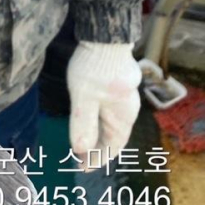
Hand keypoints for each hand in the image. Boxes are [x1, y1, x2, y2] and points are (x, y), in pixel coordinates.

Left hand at [66, 42, 141, 168]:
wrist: (104, 35)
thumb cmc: (94, 67)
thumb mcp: (84, 96)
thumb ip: (83, 123)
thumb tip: (80, 150)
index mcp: (122, 117)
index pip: (112, 147)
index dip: (97, 159)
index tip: (82, 168)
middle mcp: (126, 109)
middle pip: (112, 137)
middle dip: (96, 149)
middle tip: (78, 158)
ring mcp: (122, 96)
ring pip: (110, 123)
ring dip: (96, 135)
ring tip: (81, 143)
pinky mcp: (115, 85)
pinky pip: (108, 110)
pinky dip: (97, 120)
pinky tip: (87, 118)